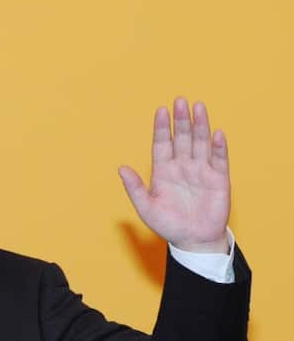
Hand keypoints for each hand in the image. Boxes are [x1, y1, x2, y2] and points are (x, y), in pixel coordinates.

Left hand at [118, 98, 230, 252]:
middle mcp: (182, 166)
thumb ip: (134, 188)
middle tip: (180, 100)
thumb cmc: (168, 224)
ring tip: (198, 107)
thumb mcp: (146, 207)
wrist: (193, 240)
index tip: (160, 110)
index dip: (162, 127)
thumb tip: (120, 168)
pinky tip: (216, 133)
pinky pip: (219, 159)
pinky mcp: (219, 179)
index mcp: (163, 171)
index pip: (162, 144)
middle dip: (181, 120)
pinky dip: (218, 147)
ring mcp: (201, 171)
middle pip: (182, 138)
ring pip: (200, 143)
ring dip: (200, 125)